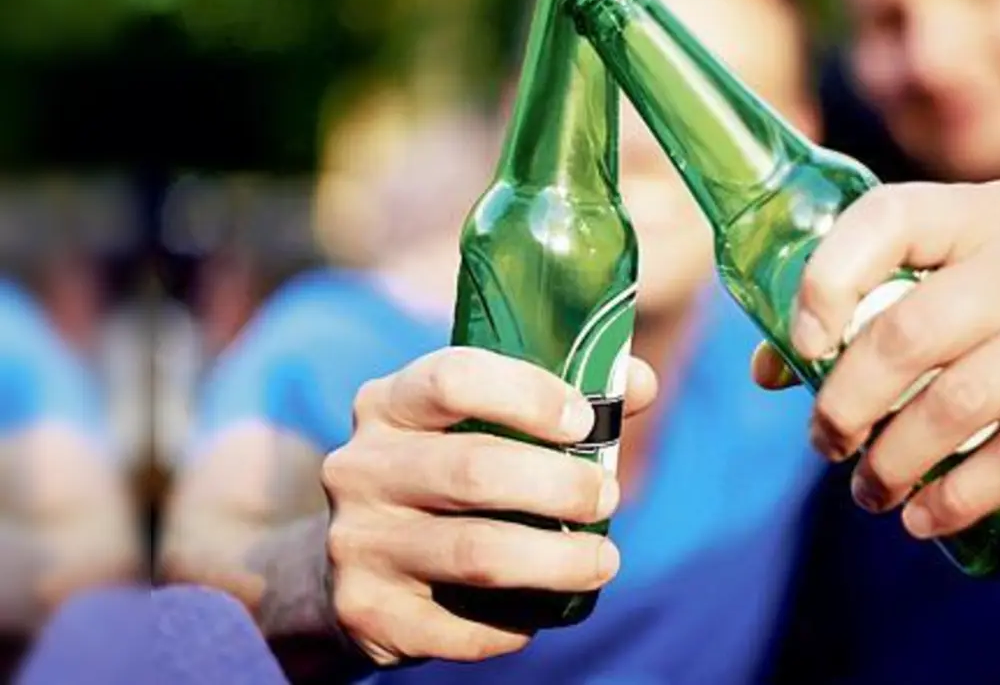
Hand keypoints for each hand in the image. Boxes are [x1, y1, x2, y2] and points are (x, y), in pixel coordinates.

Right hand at [322, 347, 657, 665]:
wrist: (353, 567)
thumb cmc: (447, 479)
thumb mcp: (481, 427)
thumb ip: (562, 399)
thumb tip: (638, 384)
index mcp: (389, 404)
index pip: (454, 379)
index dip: (529, 396)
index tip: (584, 422)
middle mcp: (361, 468)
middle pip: (474, 469)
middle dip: (561, 486)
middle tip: (609, 496)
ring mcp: (357, 543)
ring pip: (477, 554)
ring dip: (558, 560)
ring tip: (603, 560)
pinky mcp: (367, 612)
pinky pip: (461, 628)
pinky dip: (515, 623)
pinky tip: (539, 611)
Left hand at [751, 181, 999, 539]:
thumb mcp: (956, 289)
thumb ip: (866, 312)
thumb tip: (768, 367)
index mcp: (983, 214)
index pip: (889, 218)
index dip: (827, 280)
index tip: (802, 346)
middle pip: (911, 332)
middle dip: (849, 401)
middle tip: (828, 440)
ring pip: (956, 404)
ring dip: (894, 461)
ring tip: (871, 489)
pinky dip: (955, 499)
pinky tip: (925, 518)